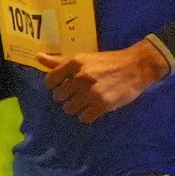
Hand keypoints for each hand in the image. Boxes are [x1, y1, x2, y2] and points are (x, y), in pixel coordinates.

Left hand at [40, 40, 170, 121]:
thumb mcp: (83, 57)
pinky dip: (87, 115)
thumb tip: (38, 57)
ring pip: (70, 109)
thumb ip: (60, 61)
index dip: (55, 85)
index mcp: (75, 63)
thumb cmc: (107, 61)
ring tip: (85, 102)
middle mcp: (81, 77)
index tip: (63, 86)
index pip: (51, 81)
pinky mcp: (103, 104)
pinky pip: (84, 118)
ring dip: (76, 108)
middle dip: (66, 97)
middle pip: (59, 97)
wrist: (136, 66)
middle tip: (77, 94)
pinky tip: (93, 109)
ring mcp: (92, 91)